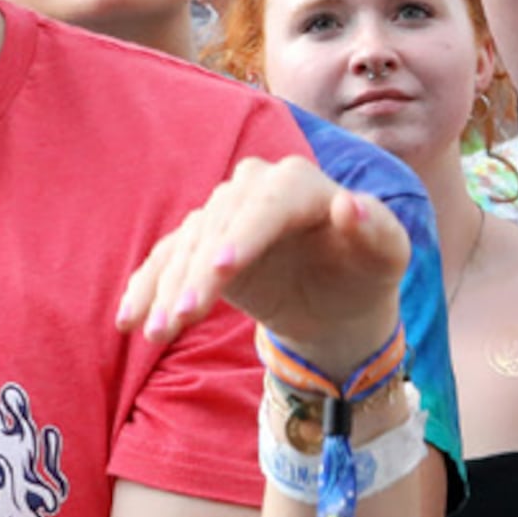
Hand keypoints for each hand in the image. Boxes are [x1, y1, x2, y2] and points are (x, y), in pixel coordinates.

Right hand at [121, 152, 412, 369]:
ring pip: (186, 246)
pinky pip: (166, 261)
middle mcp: (256, 188)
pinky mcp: (201, 243)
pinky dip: (147, 289)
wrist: (340, 301)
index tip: (222, 269)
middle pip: (218, 225)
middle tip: (181, 319)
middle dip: (197, 274)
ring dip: (168, 290)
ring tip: (158, 333)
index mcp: (302, 183)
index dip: (243, 234)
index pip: (267, 204)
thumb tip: (350, 206)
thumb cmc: (367, 272)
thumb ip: (378, 230)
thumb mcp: (389, 256)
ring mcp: (223, 214)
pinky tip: (129, 320)